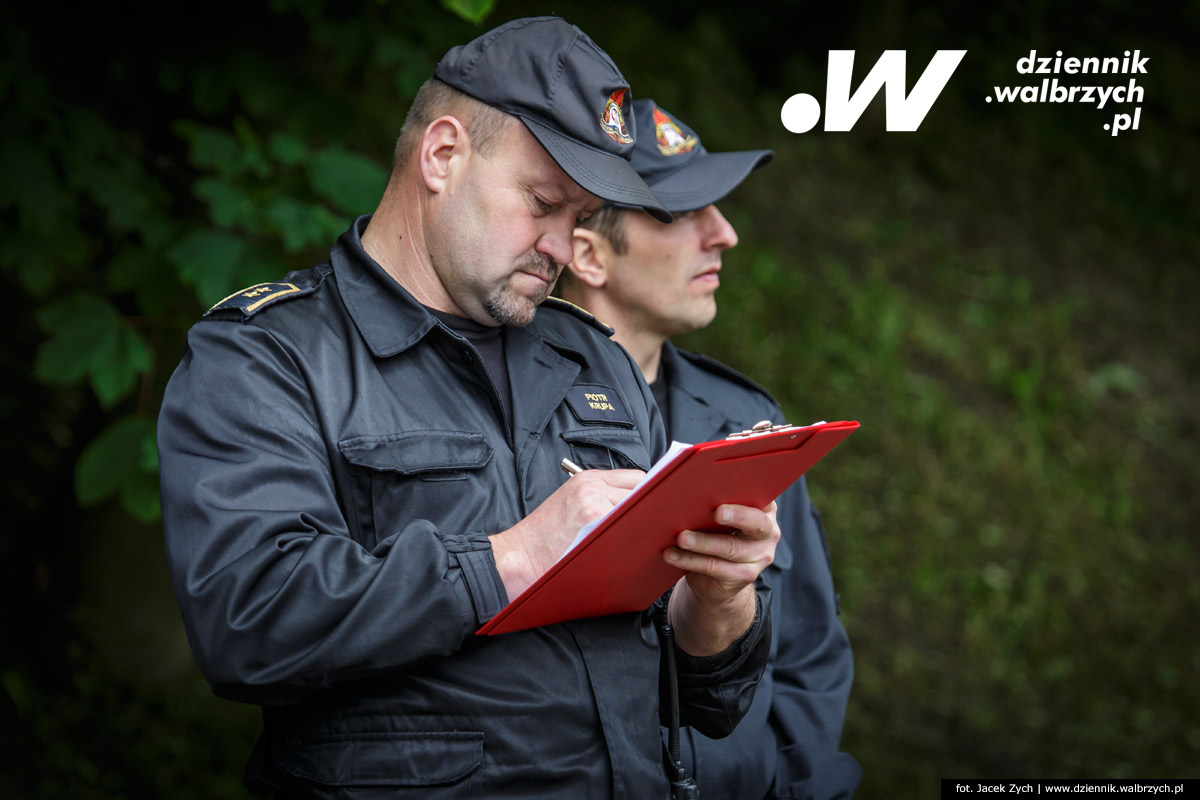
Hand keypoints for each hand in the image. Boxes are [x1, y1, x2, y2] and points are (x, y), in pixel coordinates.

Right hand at [489, 468, 643, 598]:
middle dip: (651, 510)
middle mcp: (593, 487)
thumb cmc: (542, 538)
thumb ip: (601, 498)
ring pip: (640, 511)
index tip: (652, 510)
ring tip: (642, 541)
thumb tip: (639, 506)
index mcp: (588, 479)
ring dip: (645, 526)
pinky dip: (634, 540)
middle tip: (652, 529)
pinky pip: (629, 530)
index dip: (648, 495)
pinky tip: (632, 552)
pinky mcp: (594, 525)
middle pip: (644, 492)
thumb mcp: (570, 503)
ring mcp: (595, 505)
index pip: (638, 478)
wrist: (517, 557)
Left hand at [664, 500, 779, 655]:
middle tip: (717, 512)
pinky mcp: (744, 577)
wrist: (717, 578)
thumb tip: (691, 488)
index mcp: (765, 509)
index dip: (750, 492)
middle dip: (738, 516)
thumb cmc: (716, 533)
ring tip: (682, 537)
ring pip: (730, 548)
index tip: (733, 489)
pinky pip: (715, 567)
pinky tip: (672, 555)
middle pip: (756, 524)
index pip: (762, 496)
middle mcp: (769, 532)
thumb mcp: (720, 517)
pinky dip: (690, 560)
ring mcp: (759, 557)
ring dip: (702, 542)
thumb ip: (716, 501)